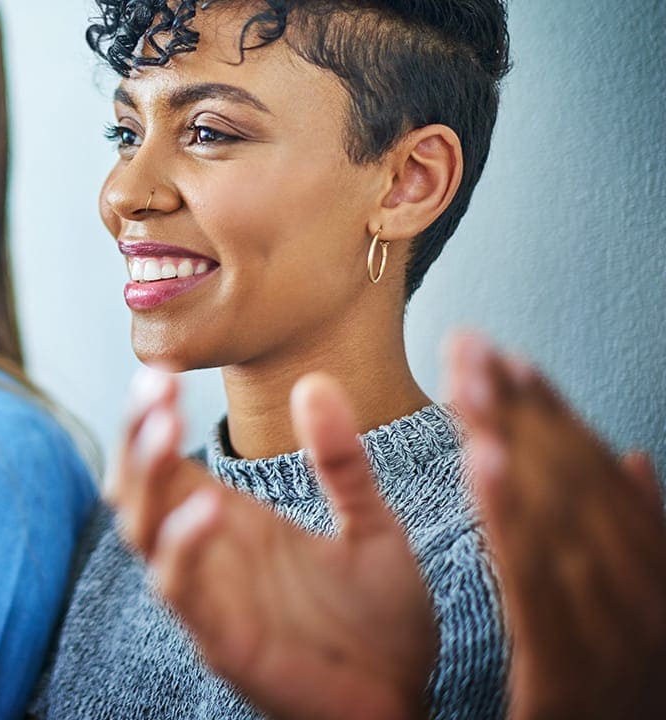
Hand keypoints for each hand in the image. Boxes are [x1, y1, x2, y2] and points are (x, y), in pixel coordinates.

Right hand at [111, 368, 437, 719]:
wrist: (411, 700)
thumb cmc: (383, 623)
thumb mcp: (372, 524)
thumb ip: (341, 460)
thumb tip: (314, 381)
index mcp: (234, 522)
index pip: (164, 462)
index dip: (150, 417)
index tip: (162, 370)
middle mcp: (210, 554)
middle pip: (138, 488)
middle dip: (135, 435)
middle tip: (156, 384)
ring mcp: (211, 597)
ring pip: (143, 532)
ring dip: (145, 479)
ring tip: (164, 426)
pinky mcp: (223, 640)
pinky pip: (181, 591)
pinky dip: (180, 549)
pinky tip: (206, 509)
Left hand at [447, 332, 665, 718]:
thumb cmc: (624, 695)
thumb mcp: (639, 612)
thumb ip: (639, 533)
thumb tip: (636, 455)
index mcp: (653, 576)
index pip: (594, 476)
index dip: (551, 411)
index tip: (505, 355)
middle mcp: (643, 594)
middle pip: (571, 481)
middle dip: (516, 406)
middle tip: (466, 343)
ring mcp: (615, 634)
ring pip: (556, 517)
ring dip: (513, 441)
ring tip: (471, 383)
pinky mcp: (568, 674)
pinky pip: (536, 583)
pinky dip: (510, 516)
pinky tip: (480, 462)